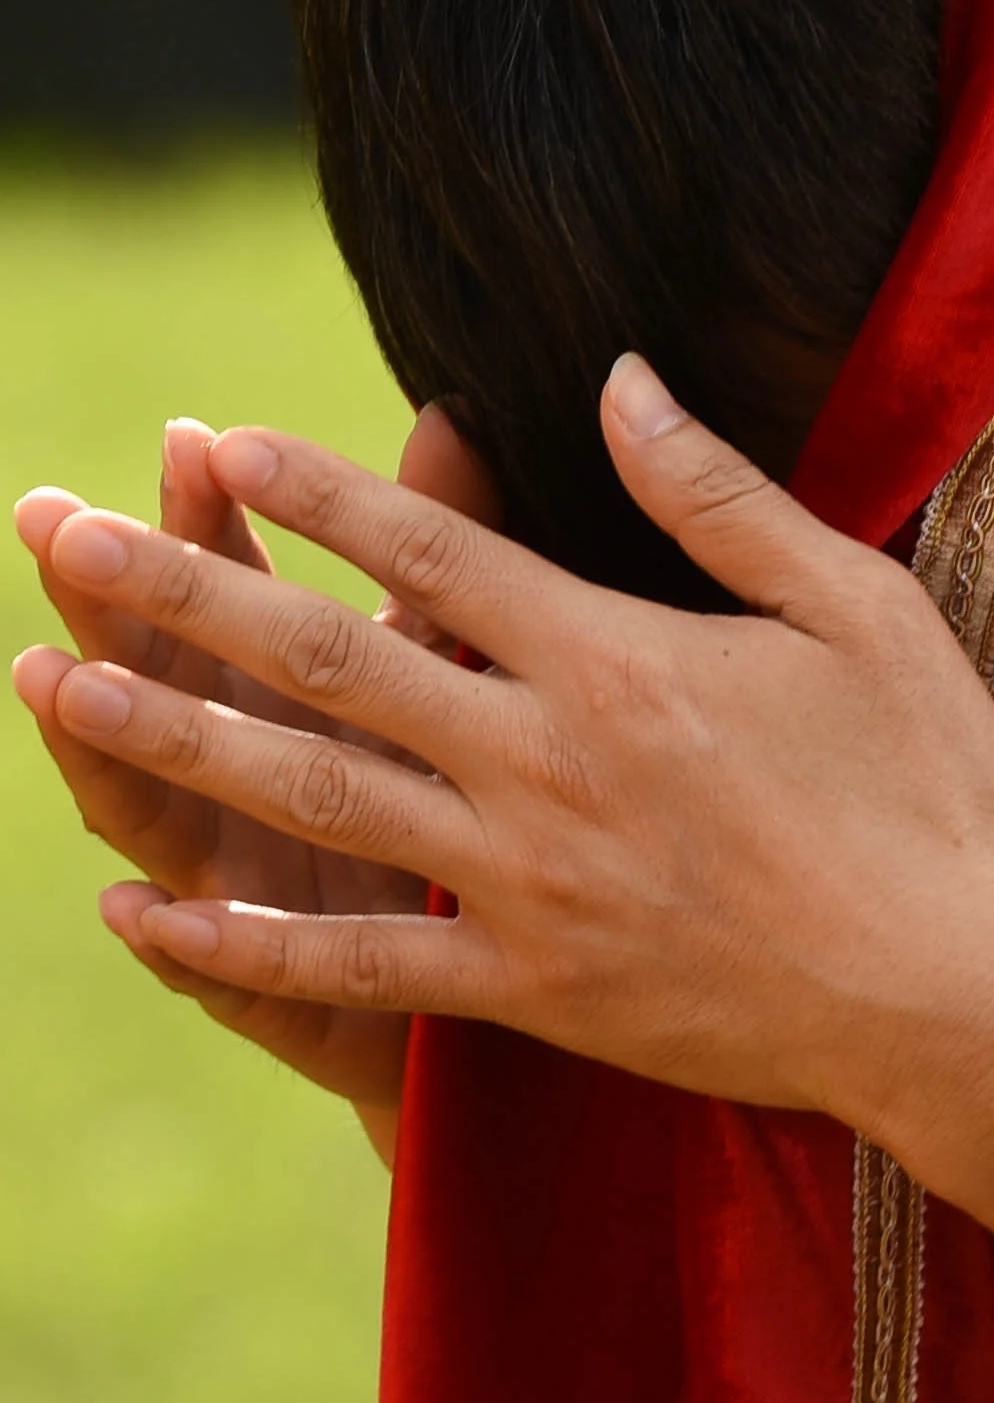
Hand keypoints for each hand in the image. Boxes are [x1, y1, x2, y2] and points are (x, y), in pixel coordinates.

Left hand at [11, 356, 993, 1148]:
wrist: (971, 1000)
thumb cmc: (935, 788)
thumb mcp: (857, 606)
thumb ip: (718, 495)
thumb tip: (617, 376)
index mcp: (615, 658)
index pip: (427, 552)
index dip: (312, 489)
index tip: (210, 440)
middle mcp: (544, 763)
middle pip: (326, 663)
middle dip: (180, 594)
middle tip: (60, 537)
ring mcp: (526, 884)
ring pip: (311, 798)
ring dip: (168, 742)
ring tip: (54, 692)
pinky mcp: (532, 989)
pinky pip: (355, 966)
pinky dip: (238, 944)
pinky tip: (139, 913)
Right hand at [13, 408, 498, 1131]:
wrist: (536, 957)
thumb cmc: (473, 791)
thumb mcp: (459, 661)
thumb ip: (450, 548)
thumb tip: (453, 415)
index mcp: (300, 685)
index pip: (240, 579)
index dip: (212, 512)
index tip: (194, 437)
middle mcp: (255, 769)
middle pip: (168, 674)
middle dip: (110, 599)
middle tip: (53, 521)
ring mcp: (253, 877)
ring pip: (162, 809)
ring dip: (99, 744)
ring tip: (48, 679)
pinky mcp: (289, 988)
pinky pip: (226, 971)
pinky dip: (174, 940)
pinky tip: (130, 905)